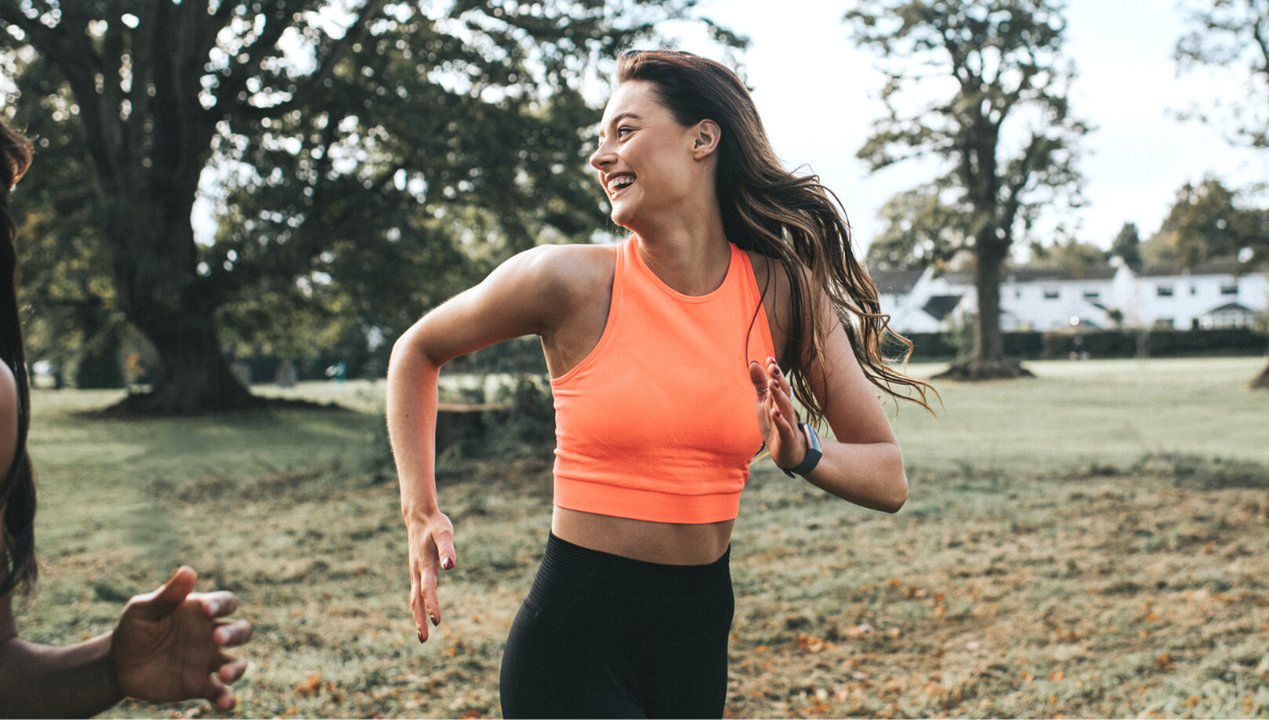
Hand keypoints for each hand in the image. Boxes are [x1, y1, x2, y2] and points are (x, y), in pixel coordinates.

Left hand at [109, 566, 250, 710]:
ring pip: (237, 662)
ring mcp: (207, 661)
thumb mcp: (143, 610)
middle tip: (217, 638)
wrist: (117, 665)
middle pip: (241, 630)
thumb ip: (167, 595)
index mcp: (200, 612)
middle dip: (235, 633)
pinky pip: (220, 692)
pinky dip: (227, 698)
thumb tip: (189, 570)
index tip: (207, 611)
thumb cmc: (133, 630)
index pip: (225, 602)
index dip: (221, 604)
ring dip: (237, 668)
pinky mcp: (199, 686)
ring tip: (224, 674)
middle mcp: (210, 636)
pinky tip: (225, 703)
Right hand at [406, 510, 455, 642]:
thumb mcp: (444, 533)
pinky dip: (417, 606)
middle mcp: (416, 571)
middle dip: (420, 620)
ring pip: (414, 598)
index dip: (432, 604)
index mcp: (424, 564)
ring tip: (422, 635)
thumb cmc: (435, 525)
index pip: (428, 589)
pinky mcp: (416, 571)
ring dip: (417, 616)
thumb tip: (450, 566)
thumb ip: (447, 549)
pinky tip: (422, 614)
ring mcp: (415, 572)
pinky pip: (415, 593)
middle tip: (424, 640)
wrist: (419, 516)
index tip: (437, 621)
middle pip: (416, 600)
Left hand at [749, 355, 806, 470]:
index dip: (775, 371)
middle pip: (784, 391)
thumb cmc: (775, 423)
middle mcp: (785, 408)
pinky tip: (774, 411)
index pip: (779, 382)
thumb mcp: (763, 401)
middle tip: (772, 367)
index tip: (769, 358)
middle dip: (779, 378)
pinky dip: (780, 419)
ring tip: (772, 384)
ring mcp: (788, 422)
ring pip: (785, 406)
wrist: (787, 451)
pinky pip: (784, 427)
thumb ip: (759, 383)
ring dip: (779, 395)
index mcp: (779, 399)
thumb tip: (754, 362)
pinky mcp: (787, 436)